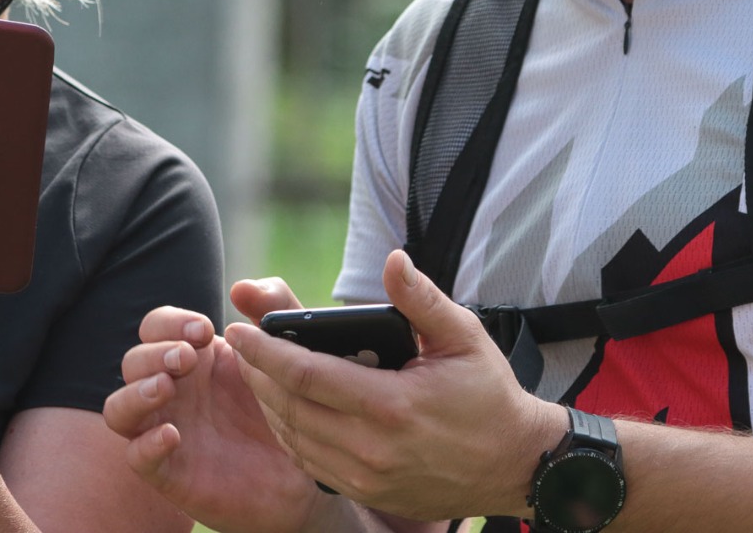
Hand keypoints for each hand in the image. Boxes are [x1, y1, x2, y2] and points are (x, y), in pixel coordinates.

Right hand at [104, 280, 339, 532]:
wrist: (306, 473)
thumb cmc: (288, 408)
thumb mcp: (290, 350)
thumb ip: (276, 308)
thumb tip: (242, 287)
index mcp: (193, 357)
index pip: (156, 326)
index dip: (170, 322)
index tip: (203, 330)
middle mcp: (172, 391)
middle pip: (133, 361)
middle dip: (155, 353)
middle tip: (187, 359)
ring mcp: (166, 429)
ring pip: (117, 407)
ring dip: (135, 393)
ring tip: (165, 388)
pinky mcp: (169, 472)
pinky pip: (135, 456)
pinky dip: (145, 444)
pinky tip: (172, 436)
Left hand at [226, 251, 564, 522]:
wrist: (515, 464)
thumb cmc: (489, 395)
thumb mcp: (463, 337)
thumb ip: (421, 299)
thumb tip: (393, 260)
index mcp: (391, 405)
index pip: (307, 376)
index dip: (265, 352)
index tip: (237, 330)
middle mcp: (372, 448)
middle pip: (289, 408)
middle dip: (256, 373)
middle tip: (239, 344)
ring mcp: (367, 477)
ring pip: (294, 438)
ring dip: (267, 403)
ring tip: (254, 370)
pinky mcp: (368, 493)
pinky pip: (310, 462)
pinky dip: (289, 432)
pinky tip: (282, 407)